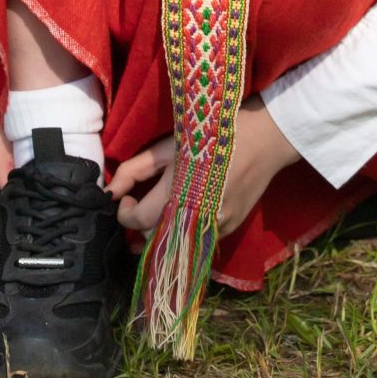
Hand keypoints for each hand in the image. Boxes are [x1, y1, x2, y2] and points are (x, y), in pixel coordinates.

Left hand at [108, 101, 301, 238]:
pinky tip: (191, 205)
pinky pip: (196, 237)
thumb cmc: (211, 135)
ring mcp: (214, 229)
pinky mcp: (229, 231)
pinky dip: (186, 227)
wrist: (264, 140)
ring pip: (175, 241)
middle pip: (153, 237)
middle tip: (143, 199)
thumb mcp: (168, 147)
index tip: (126, 196)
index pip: (137, 221)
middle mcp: (195, 220)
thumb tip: (112, 192)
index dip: (123, 211)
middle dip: (142, 222)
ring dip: (163, 227)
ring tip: (166, 202)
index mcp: (177, 195)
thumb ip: (135, 170)